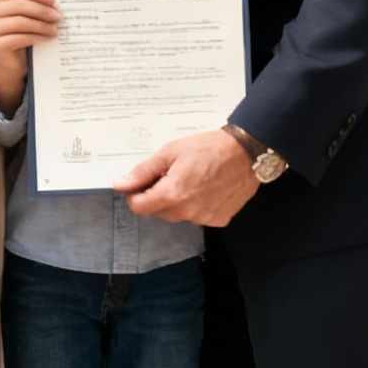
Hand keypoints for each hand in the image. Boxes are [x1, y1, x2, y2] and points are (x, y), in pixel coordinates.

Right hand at [0, 0, 60, 61]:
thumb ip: (35, 4)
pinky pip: (18, 38)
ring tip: (55, 30)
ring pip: (20, 22)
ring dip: (41, 25)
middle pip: (19, 5)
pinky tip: (46, 38)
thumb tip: (54, 2)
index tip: (53, 0)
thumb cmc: (23, 33)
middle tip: (58, 17)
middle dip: (42, 10)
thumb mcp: (28, 15)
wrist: (13, 61)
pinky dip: (35, 37)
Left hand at [114, 128, 260, 226]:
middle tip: (173, 173)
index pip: (139, 207)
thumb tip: (120, 184)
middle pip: (158, 211)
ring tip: (193, 178)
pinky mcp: (219, 220)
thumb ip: (143, 172)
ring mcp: (204, 219)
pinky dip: (198, 205)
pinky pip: (198, 216)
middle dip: (159, 195)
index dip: (137, 193)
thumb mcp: (171, 152)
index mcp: (171, 195)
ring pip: (179, 214)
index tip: (144, 182)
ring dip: (179, 201)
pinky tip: (207, 187)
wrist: (247, 153)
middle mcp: (187, 213)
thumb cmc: (209, 148)